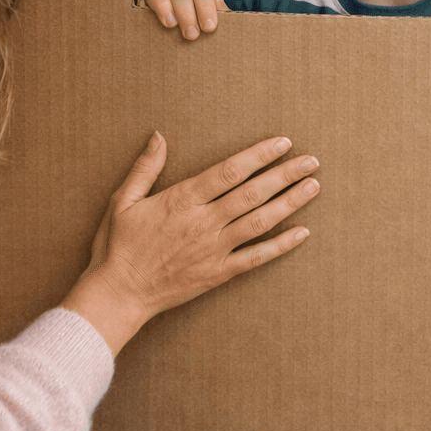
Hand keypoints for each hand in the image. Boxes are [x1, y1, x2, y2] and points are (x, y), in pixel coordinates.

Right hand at [61, 132, 318, 353]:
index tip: (283, 143)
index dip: (259, 155)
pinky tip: (302, 233)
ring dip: (289, 203)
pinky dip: (281, 246)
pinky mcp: (219, 273)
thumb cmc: (117, 246)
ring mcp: (214, 249)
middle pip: (252, 193)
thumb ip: (145, 168)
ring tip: (312, 187)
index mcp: (182, 200)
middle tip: (312, 161)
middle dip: (285, 175)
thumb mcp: (124, 200)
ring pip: (260, 222)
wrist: (118, 294)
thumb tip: (159, 136)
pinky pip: (256, 258)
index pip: (229, 171)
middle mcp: (204, 222)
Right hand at [140, 0, 225, 38]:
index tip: (209, 27)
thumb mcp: (213, 29)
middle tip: (192, 35)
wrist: (191, 57)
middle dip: (186, 13)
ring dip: (163, 5)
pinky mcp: (142, 6)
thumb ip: (220, 14)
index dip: (206, 6)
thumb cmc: (202, 41)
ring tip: (170, 25)